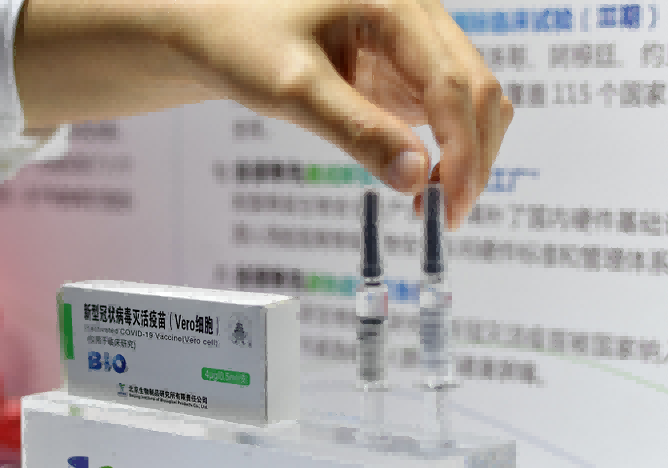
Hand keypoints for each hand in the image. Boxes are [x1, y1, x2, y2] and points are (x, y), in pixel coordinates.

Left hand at [159, 0, 512, 228]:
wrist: (217, 32)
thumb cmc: (243, 42)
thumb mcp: (294, 89)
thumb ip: (355, 130)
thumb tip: (415, 178)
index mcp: (396, 4)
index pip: (453, 83)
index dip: (463, 149)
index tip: (452, 204)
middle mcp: (416, 16)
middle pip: (477, 90)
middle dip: (473, 156)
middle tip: (449, 217)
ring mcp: (413, 42)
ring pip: (470, 100)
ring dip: (466, 153)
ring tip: (434, 205)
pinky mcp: (402, 67)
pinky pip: (443, 107)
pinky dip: (445, 146)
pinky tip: (421, 181)